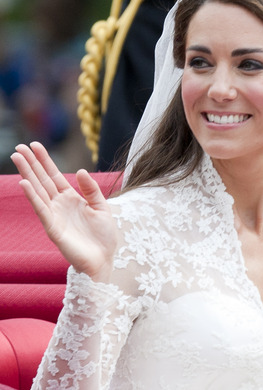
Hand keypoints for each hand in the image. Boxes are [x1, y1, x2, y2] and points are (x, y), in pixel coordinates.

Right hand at [11, 142, 117, 281]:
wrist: (103, 259)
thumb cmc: (103, 236)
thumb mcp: (102, 207)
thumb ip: (91, 189)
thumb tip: (79, 171)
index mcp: (71, 198)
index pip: (54, 175)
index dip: (45, 161)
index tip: (35, 145)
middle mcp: (59, 204)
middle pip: (42, 179)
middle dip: (31, 163)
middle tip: (19, 146)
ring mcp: (54, 215)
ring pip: (37, 190)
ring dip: (27, 174)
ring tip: (17, 157)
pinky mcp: (52, 228)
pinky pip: (41, 209)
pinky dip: (32, 196)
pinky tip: (24, 183)